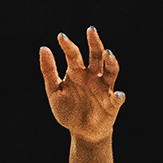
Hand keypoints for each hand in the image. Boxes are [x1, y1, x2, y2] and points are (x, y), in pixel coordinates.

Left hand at [40, 27, 124, 143]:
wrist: (81, 131)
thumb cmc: (68, 110)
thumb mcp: (54, 91)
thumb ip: (49, 70)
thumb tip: (43, 47)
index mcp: (77, 71)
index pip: (73, 54)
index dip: (67, 45)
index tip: (61, 37)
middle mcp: (92, 76)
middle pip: (96, 56)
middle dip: (94, 43)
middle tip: (91, 31)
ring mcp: (103, 88)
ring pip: (110, 71)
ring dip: (110, 62)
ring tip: (108, 53)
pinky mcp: (111, 104)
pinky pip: (116, 99)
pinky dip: (118, 97)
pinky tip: (118, 94)